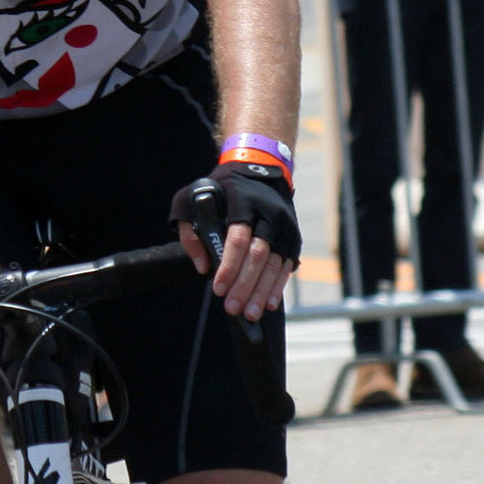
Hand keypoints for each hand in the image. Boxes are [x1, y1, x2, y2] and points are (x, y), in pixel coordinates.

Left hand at [171, 166, 300, 320]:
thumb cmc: (220, 188)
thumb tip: (202, 267)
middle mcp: (268, 214)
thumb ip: (190, 232)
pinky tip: (269, 304)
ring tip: (250, 314)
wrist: (260, 169)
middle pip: (258, 254)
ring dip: (262, 291)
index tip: (217, 289)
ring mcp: (284, 226)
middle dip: (245, 284)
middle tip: (232, 308)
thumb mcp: (192, 198)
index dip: (229, 265)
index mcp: (243, 202)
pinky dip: (278, 285)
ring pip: (274, 263)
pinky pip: (286, 265)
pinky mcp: (292, 237)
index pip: (238, 237)